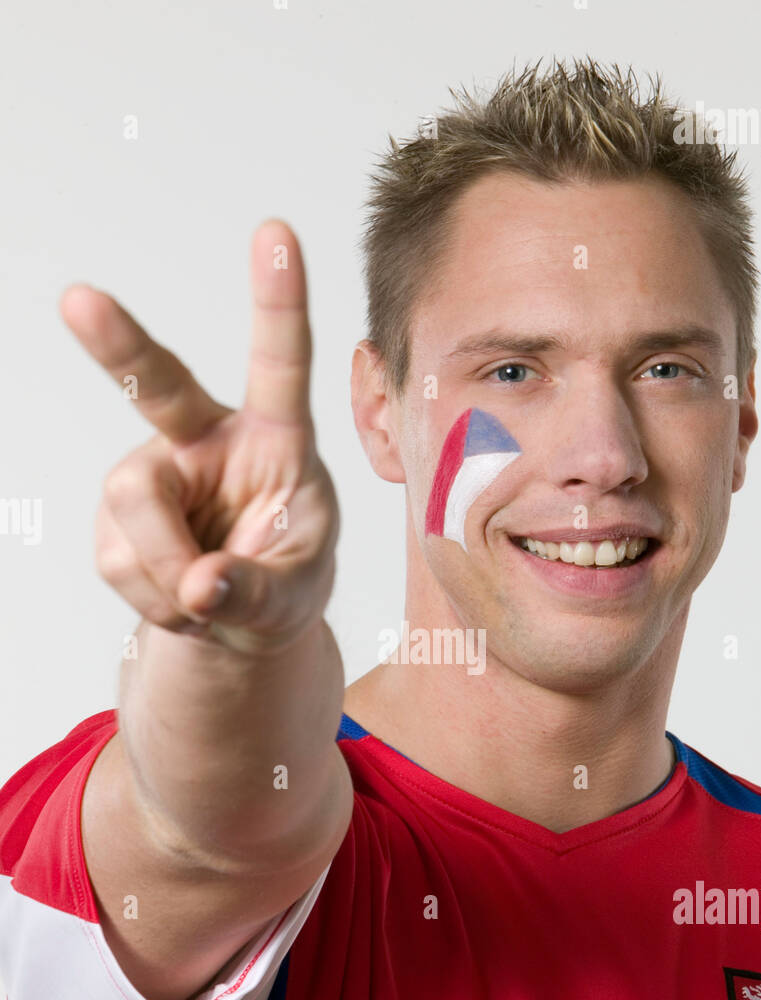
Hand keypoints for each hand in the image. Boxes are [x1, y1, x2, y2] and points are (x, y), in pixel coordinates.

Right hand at [60, 219, 338, 653]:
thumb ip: (258, 591)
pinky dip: (156, 600)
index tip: (277, 231)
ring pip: (136, 506)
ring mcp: (153, 473)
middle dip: (116, 343)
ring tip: (207, 601)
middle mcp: (205, 438)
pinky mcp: (113, 517)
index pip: (280, 364)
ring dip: (170, 572)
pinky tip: (182, 602)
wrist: (239, 620)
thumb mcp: (296, 595)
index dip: (278, 302)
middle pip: (156, 383)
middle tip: (78, 302)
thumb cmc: (287, 581)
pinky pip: (120, 559)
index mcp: (275, 437)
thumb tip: (201, 585)